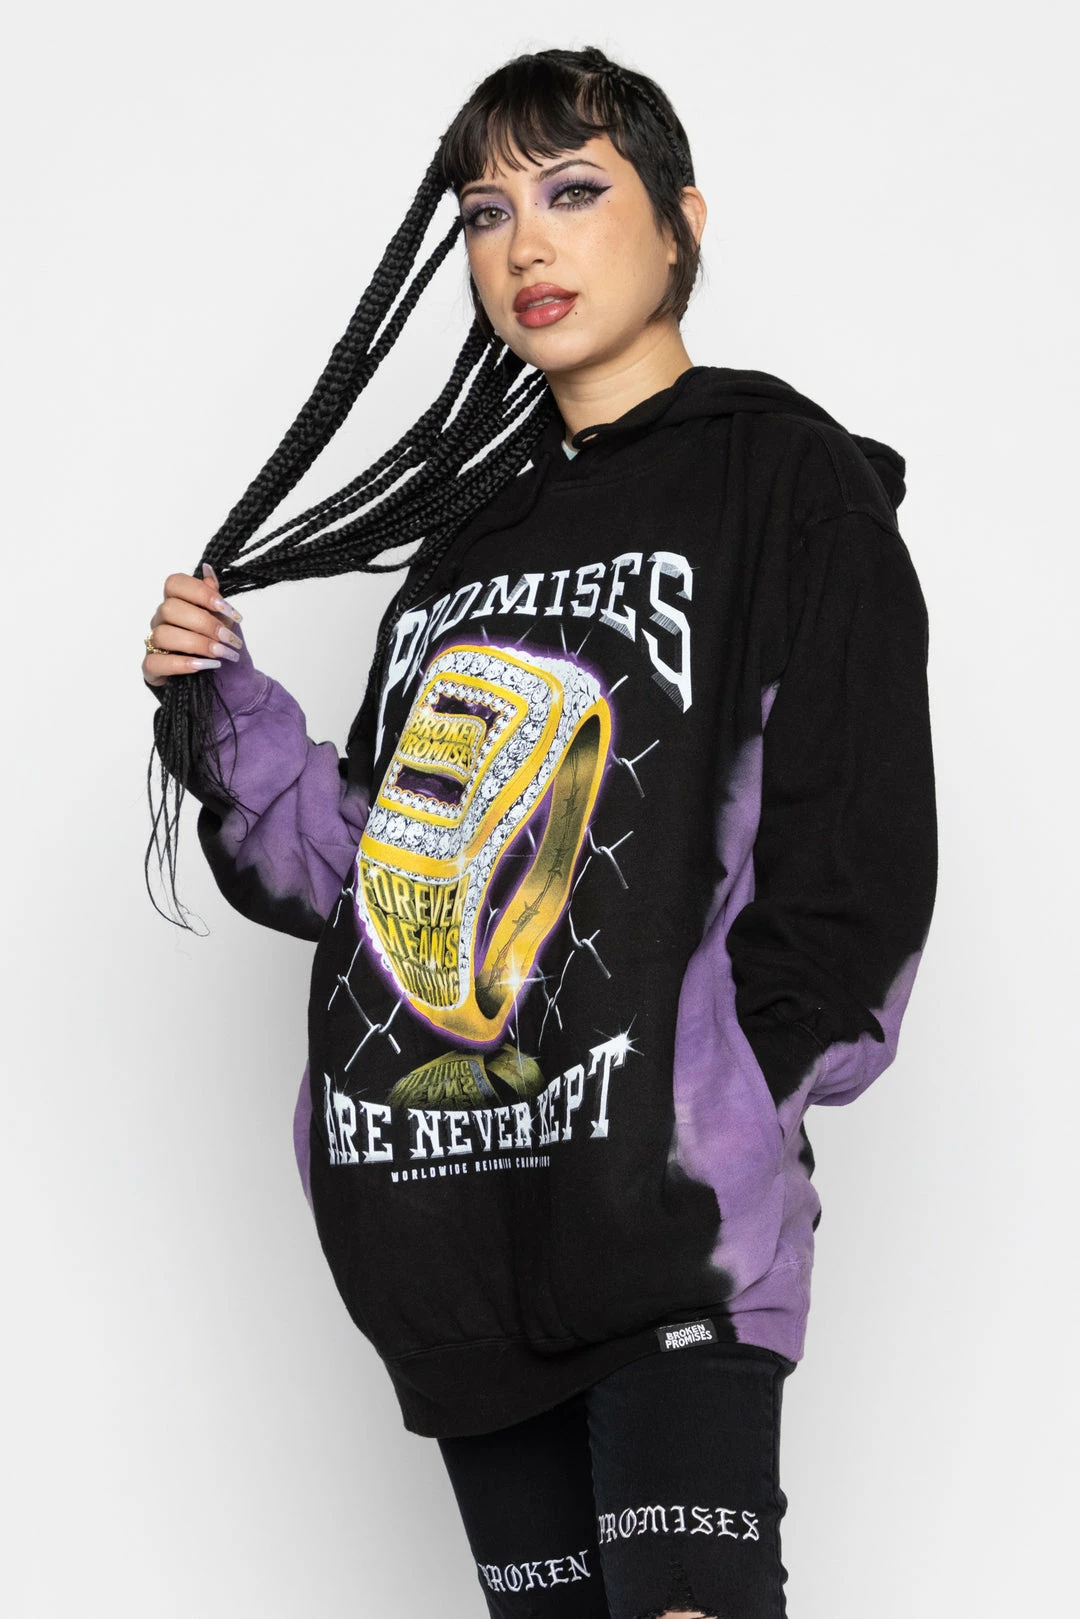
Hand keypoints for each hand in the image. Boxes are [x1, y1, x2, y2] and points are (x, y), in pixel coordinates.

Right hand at [143, 562, 244, 687]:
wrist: (230, 687)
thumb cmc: (224, 651)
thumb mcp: (228, 624)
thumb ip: (216, 600)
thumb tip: (208, 569)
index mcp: (179, 604)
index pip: (175, 584)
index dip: (200, 593)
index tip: (227, 610)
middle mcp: (162, 621)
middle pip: (170, 608)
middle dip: (204, 623)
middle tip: (228, 638)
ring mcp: (155, 645)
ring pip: (163, 634)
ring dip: (198, 644)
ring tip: (222, 654)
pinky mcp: (152, 670)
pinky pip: (155, 662)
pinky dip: (182, 664)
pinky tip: (205, 666)